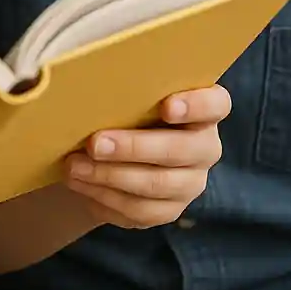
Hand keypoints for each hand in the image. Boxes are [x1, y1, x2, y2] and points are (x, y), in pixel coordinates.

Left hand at [62, 85, 228, 228]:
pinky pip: (141, 211)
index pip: (215, 104)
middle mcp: (204, 147)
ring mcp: (190, 182)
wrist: (118, 147)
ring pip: (157, 185)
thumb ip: (128, 86)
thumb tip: (90, 78)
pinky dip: (106, 198)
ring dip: (111, 176)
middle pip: (181, 150)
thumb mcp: (132, 93)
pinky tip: (81, 185)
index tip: (166, 107)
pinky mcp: (170, 209)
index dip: (196, 106)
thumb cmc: (127, 107)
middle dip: (134, 147)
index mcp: (205, 108)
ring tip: (75, 167)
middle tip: (94, 143)